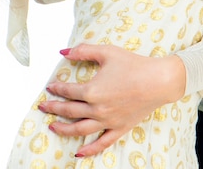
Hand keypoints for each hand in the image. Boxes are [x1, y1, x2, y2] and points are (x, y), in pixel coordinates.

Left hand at [39, 43, 185, 156]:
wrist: (159, 80)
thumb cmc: (134, 64)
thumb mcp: (108, 52)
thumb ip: (84, 51)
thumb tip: (63, 52)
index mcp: (92, 90)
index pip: (68, 91)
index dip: (57, 89)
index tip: (50, 87)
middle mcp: (97, 109)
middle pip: (69, 111)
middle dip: (54, 109)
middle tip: (44, 107)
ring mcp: (108, 121)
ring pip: (79, 130)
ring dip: (63, 129)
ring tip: (53, 127)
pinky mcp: (119, 128)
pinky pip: (102, 142)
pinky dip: (89, 150)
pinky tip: (79, 153)